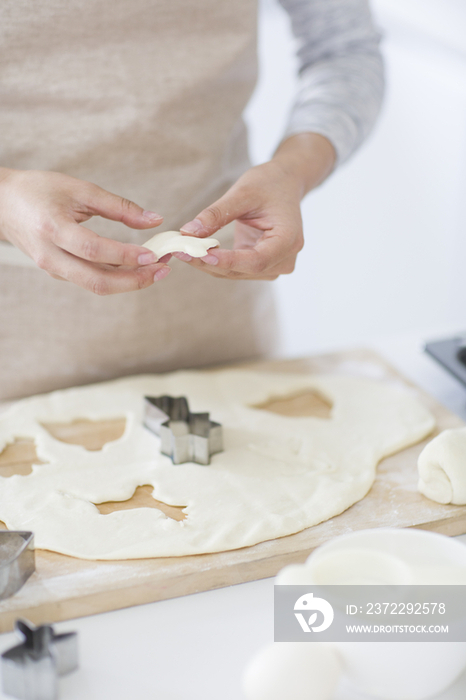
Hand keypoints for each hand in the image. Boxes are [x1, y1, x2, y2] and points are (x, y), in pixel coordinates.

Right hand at [0, 169, 170, 293]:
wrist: (2, 205)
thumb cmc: (38, 191)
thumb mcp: (78, 189)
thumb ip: (118, 206)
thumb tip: (154, 220)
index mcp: (52, 229)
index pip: (93, 249)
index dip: (124, 255)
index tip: (152, 254)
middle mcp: (50, 256)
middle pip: (96, 281)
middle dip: (134, 280)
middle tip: (162, 270)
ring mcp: (53, 268)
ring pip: (96, 286)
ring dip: (129, 282)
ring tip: (156, 270)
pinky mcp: (58, 273)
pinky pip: (91, 281)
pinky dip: (116, 278)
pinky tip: (136, 268)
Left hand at [176, 133, 335, 279]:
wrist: (285, 184)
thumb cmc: (269, 183)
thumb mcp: (243, 192)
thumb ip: (216, 214)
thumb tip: (188, 232)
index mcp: (289, 240)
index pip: (256, 261)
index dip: (228, 261)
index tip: (200, 254)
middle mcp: (285, 259)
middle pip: (243, 270)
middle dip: (209, 262)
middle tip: (179, 250)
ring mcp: (274, 266)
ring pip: (235, 273)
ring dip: (208, 264)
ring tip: (182, 249)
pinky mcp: (261, 266)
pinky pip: (234, 269)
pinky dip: (214, 261)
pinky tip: (194, 251)